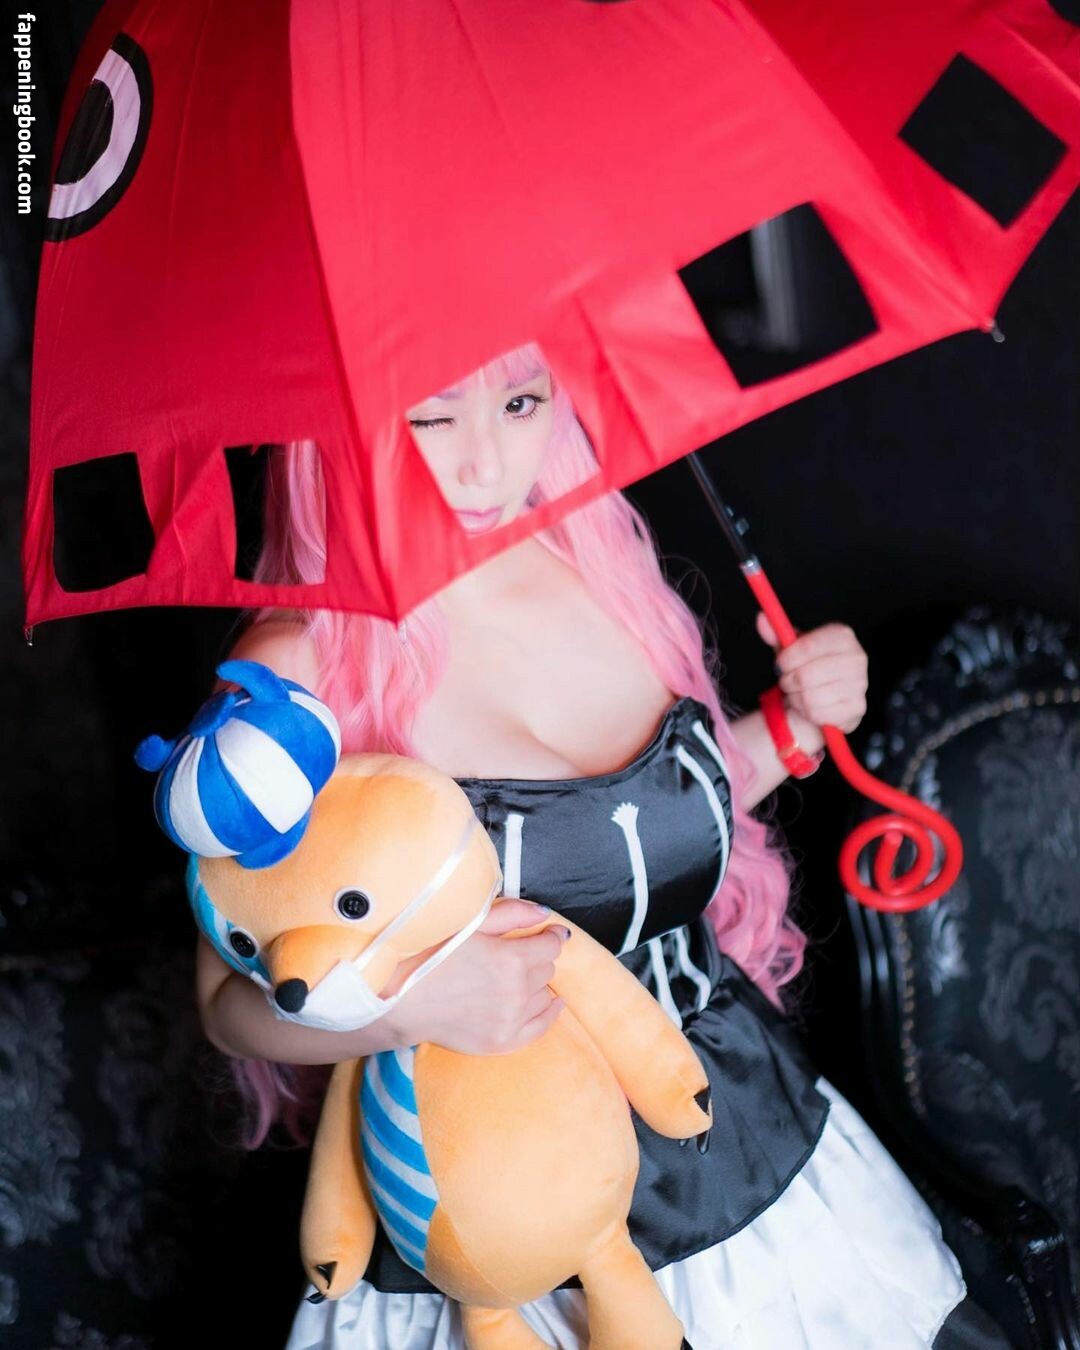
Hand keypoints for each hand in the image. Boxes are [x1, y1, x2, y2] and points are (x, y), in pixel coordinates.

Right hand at [383, 899, 568, 1054]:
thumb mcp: (468, 923)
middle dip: (537, 958)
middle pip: (547, 970)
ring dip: (536, 983)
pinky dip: (547, 1013)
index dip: (548, 936)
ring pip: (544, 996)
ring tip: (518, 976)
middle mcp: (516, 993)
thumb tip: (545, 914)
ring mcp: (510, 1021)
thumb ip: (511, 914)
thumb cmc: (428, 954)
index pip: (550, 946)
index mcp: (510, 959)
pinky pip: (540, 1028)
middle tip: (517, 952)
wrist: (398, 1000)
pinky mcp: (501, 1042)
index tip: (544, 933)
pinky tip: (551, 1003)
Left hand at [756, 613, 867, 735]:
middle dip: (788, 681)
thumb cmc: (807, 667)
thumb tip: (762, 618)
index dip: (786, 659)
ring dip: (795, 699)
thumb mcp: (791, 648)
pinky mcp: (857, 708)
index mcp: (842, 636)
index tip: (781, 664)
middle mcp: (856, 658)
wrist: (824, 696)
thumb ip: (776, 633)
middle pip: (805, 675)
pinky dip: (807, 713)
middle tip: (789, 681)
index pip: (806, 646)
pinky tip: (811, 706)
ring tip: (799, 693)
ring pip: (809, 697)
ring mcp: (860, 684)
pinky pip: (818, 714)